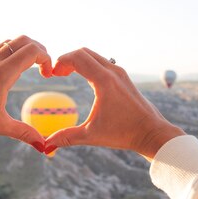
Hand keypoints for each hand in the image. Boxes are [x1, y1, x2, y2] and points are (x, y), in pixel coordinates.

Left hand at [0, 36, 52, 153]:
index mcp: (1, 74)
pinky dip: (9, 54)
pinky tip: (8, 72)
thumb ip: (24, 132)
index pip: (32, 51)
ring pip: (8, 42)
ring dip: (23, 50)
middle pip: (23, 40)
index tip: (48, 74)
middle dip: (39, 49)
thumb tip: (44, 146)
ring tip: (29, 68)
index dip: (47, 58)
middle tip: (43, 67)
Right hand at [45, 48, 184, 159]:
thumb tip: (45, 146)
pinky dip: (90, 64)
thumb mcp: (91, 135)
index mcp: (104, 81)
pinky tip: (84, 78)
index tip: (51, 74)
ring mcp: (120, 73)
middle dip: (67, 59)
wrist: (152, 132)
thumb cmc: (123, 133)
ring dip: (79, 60)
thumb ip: (66, 137)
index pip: (77, 57)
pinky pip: (103, 62)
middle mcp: (113, 71)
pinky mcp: (124, 78)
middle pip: (84, 52)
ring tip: (67, 74)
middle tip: (57, 73)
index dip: (60, 62)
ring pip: (95, 56)